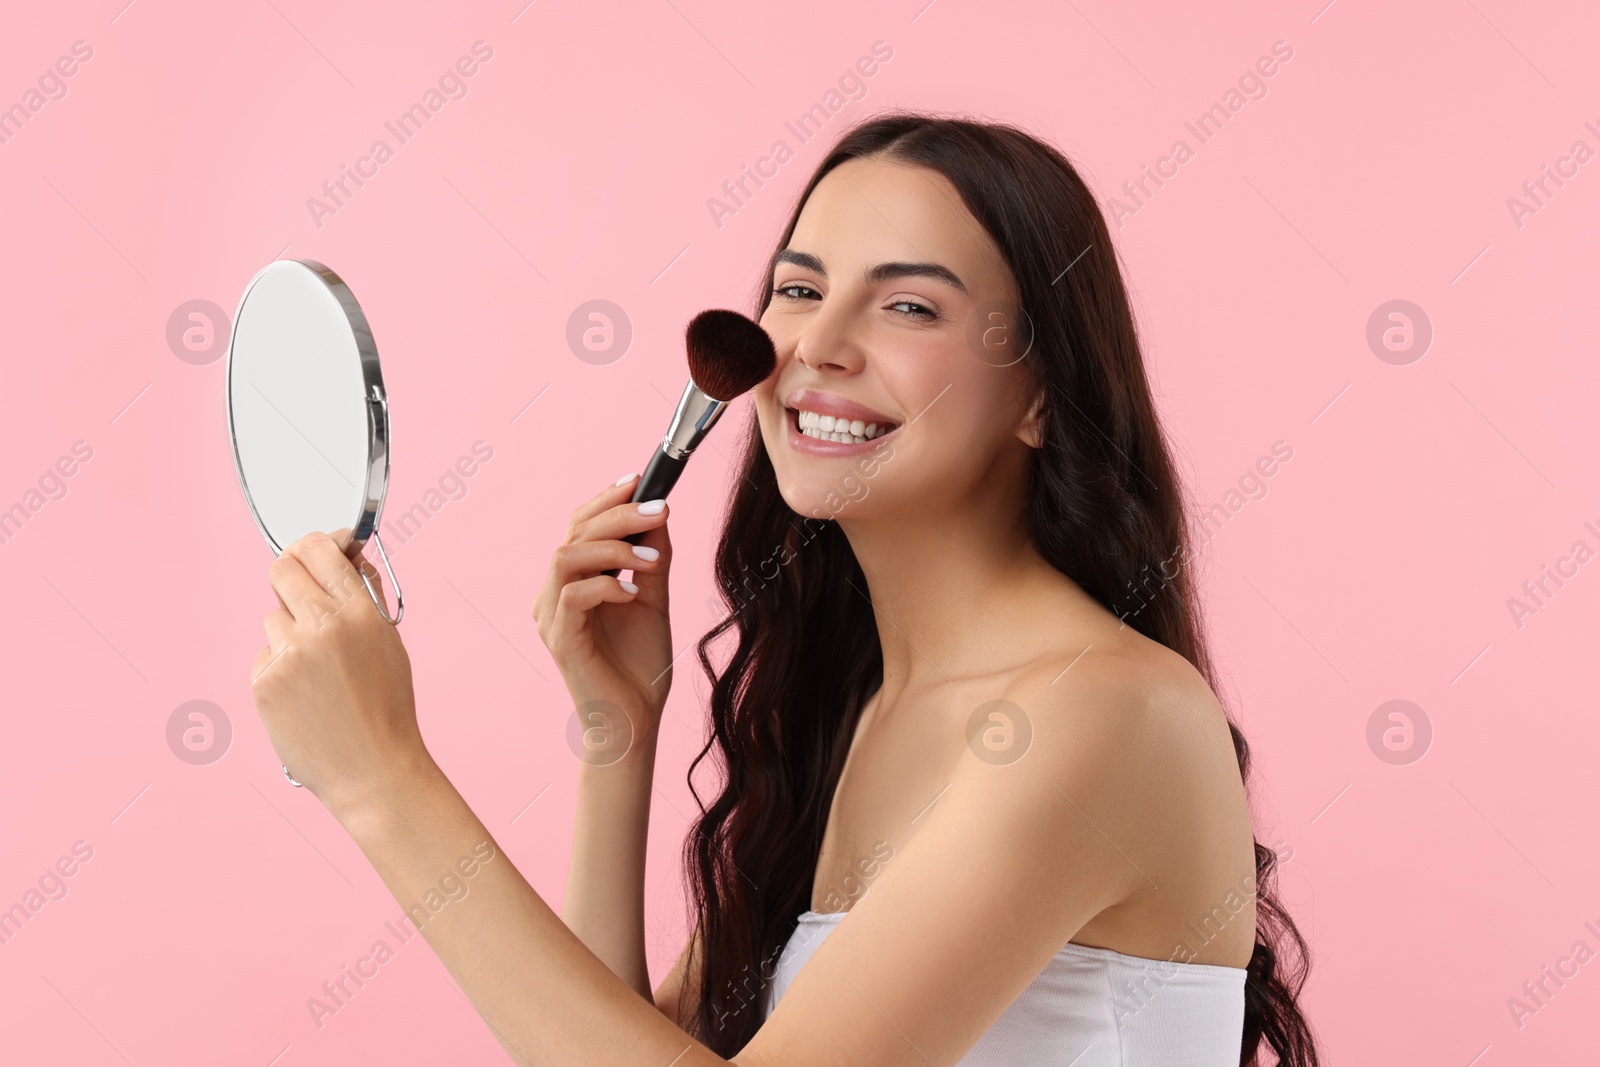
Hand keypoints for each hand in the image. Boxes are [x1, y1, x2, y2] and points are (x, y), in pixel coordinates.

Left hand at [249, 529, 431, 817]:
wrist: (372, 770)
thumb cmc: (387, 709)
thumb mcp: (389, 643)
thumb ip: (364, 598)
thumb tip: (345, 561)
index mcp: (361, 613)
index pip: (319, 549)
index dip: (315, 545)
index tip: (319, 550)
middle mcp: (323, 626)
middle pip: (282, 569)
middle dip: (290, 575)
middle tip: (301, 592)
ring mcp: (289, 654)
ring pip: (273, 617)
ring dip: (289, 632)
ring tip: (316, 670)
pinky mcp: (264, 681)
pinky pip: (264, 655)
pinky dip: (279, 667)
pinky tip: (304, 694)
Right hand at [533, 474, 673, 734]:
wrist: (636, 720)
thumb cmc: (639, 664)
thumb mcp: (653, 598)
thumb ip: (652, 558)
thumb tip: (659, 513)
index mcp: (570, 582)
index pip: (578, 525)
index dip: (605, 499)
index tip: (639, 479)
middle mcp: (552, 595)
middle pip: (573, 532)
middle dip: (618, 514)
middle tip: (660, 509)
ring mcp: (551, 617)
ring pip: (566, 556)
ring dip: (613, 548)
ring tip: (652, 559)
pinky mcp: (560, 640)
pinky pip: (573, 596)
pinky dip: (605, 586)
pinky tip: (633, 593)